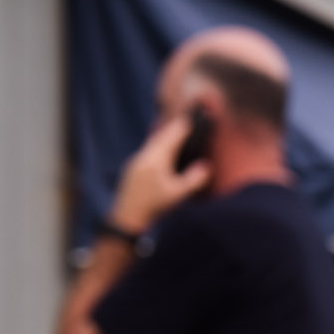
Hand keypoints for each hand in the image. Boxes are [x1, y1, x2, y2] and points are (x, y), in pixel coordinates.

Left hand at [110, 115, 210, 233]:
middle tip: (185, 121)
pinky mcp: (133, 168)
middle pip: (160, 136)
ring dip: (164, 136)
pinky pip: (148, 151)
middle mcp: (145, 155)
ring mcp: (137, 161)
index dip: (183, 127)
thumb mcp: (177, 194)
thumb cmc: (153, 205)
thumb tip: (206, 166)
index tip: (193, 118)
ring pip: (152, 143)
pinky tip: (162, 152)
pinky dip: (158, 146)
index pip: (172, 136)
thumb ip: (193, 180)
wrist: (127, 215)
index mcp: (156, 159)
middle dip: (174, 128)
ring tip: (175, 133)